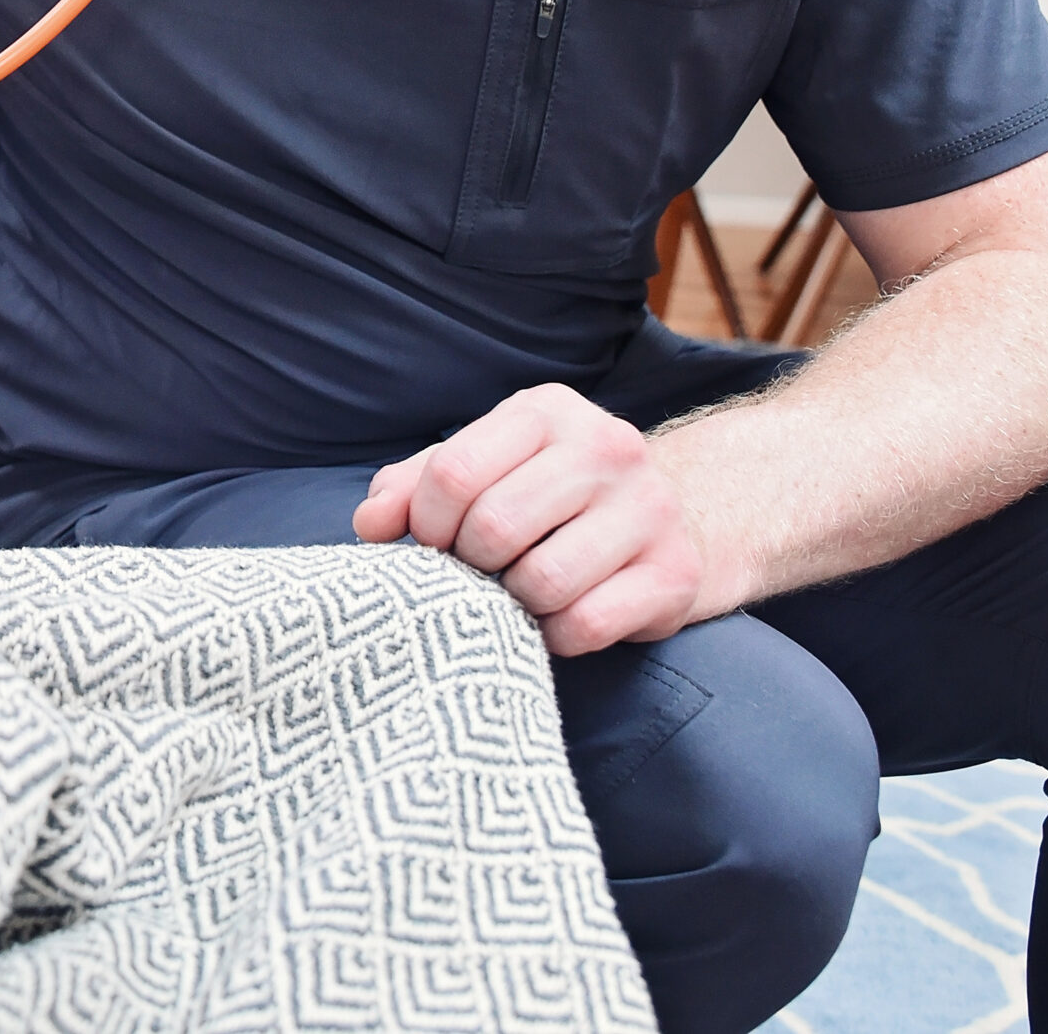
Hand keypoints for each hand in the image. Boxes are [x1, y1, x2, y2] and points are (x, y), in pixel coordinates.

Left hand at [352, 384, 707, 657]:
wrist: (678, 518)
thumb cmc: (548, 496)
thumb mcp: (481, 470)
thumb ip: (412, 488)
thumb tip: (369, 525)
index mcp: (545, 412)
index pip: (454, 471)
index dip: (424, 523)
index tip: (430, 541)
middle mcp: (606, 447)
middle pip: (494, 527)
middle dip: (468, 564)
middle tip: (475, 572)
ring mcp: (649, 509)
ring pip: (542, 580)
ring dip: (512, 604)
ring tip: (515, 593)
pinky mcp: (675, 572)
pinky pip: (586, 624)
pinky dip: (554, 635)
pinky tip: (555, 619)